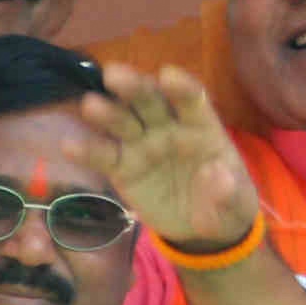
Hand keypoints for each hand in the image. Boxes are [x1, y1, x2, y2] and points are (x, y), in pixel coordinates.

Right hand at [85, 68, 262, 254]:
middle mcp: (168, 127)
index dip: (180, 87)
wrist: (204, 230)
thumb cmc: (225, 203)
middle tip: (114, 74)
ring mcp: (142, 145)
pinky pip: (103, 156)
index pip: (191, 100)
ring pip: (123, 122)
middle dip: (134, 87)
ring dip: (107, 112)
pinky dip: (86, 151)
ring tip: (90, 104)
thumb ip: (228, 190)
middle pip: (150, 101)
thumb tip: (218, 175)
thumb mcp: (236, 203)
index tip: (168, 76)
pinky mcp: (121, 167)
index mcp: (201, 126)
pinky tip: (70, 146)